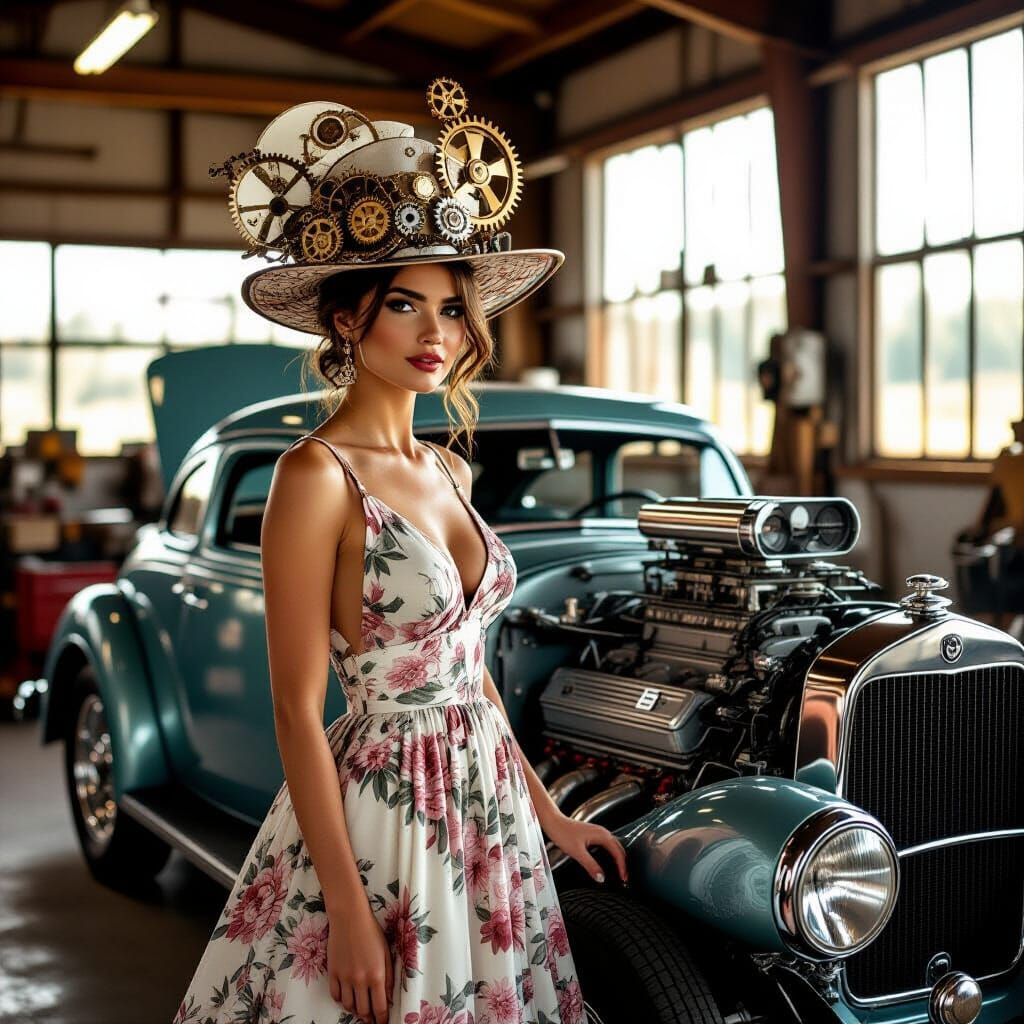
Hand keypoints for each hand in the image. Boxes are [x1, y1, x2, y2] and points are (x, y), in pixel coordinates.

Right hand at [327, 900, 392, 1023]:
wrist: (350, 918)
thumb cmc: (371, 932)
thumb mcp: (386, 952)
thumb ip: (389, 977)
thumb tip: (388, 997)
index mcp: (376, 975)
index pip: (380, 1007)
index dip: (382, 1019)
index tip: (383, 1022)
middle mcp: (360, 980)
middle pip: (363, 1010)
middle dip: (368, 1018)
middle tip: (371, 1018)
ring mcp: (344, 977)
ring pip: (348, 1005)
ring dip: (355, 1010)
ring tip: (360, 1008)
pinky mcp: (332, 973)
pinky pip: (335, 995)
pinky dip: (341, 1000)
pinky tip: (346, 997)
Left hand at [542, 812, 628, 885]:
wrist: (553, 822)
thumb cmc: (563, 833)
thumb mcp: (577, 852)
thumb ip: (591, 866)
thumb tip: (602, 878)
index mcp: (602, 835)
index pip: (618, 853)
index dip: (623, 867)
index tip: (624, 879)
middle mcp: (602, 832)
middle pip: (619, 849)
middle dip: (623, 863)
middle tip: (624, 878)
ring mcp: (598, 832)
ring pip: (614, 846)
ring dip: (618, 859)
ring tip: (619, 871)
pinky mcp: (593, 834)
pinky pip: (608, 845)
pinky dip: (612, 855)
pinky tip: (608, 862)